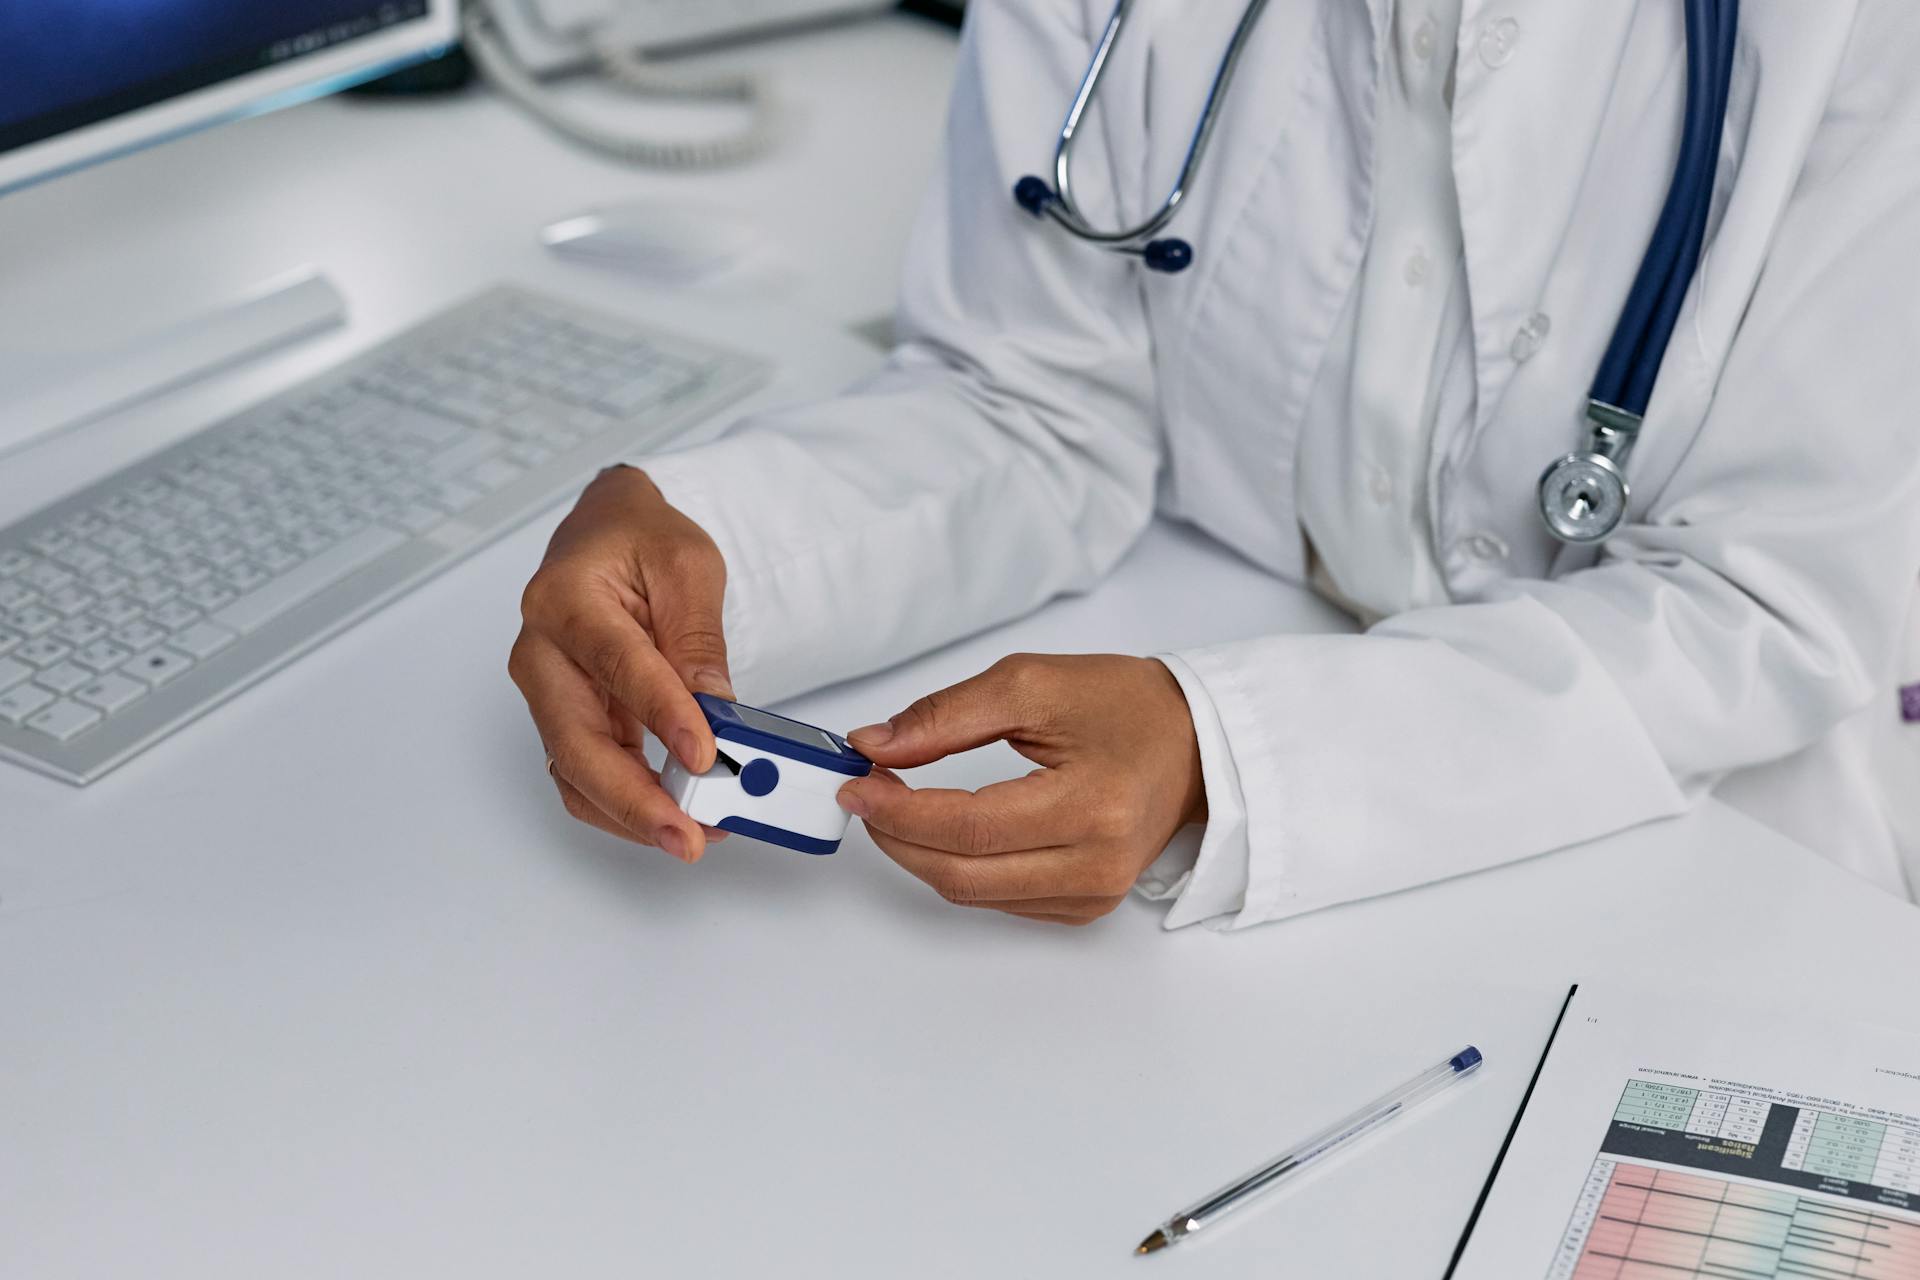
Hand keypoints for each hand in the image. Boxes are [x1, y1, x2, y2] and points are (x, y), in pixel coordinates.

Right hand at [509, 466, 733, 861]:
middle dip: (634, 799)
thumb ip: (697, 638)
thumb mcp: (687, 567)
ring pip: (575, 773)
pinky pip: (587, 774)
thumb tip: (714, 710)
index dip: (661, 715)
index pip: (616, 664)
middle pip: (575, 742)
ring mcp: (547, 692)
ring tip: (694, 835)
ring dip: (632, 814)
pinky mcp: (567, 718)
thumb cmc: (639, 539)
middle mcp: (540, 652)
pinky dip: (628, 803)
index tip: (703, 755)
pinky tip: (677, 815)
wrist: (605, 532)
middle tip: (689, 835)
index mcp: (564, 599)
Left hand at [836, 654, 1205, 924]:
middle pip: (962, 874)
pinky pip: (999, 899)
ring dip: (921, 853)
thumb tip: (876, 745)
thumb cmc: (1125, 707)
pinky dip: (958, 867)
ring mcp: (1093, 894)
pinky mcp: (1085, 907)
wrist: (1195, 743)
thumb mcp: (1033, 684)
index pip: (969, 826)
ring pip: (973, 893)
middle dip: (898, 835)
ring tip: (898, 804)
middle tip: (867, 792)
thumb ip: (947, 716)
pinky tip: (945, 829)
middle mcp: (1097, 864)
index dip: (900, 809)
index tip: (859, 781)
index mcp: (1092, 806)